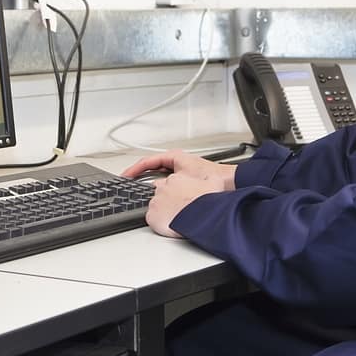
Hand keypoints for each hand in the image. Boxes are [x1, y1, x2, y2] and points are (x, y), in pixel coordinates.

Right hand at [121, 150, 236, 191]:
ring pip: (158, 177)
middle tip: (126, 185)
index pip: (147, 161)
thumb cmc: (214, 177)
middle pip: (150, 169)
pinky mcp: (185, 180)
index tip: (124, 177)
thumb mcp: (184, 178)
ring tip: (137, 192)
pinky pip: (166, 184)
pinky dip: (159, 189)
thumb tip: (153, 188)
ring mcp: (180, 171)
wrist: (231, 183)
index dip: (133, 170)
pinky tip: (157, 198)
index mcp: (174, 157)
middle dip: (138, 177)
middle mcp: (176, 162)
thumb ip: (166, 183)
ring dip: (148, 184)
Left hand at [145, 171, 224, 237]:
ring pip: (156, 206)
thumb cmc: (207, 202)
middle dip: (169, 201)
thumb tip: (214, 178)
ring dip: (163, 212)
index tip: (182, 198)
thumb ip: (211, 178)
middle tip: (179, 209)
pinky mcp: (151, 216)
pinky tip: (169, 225)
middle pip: (161, 194)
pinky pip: (152, 219)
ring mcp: (156, 202)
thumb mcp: (215, 183)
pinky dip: (158, 222)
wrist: (201, 217)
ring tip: (175, 218)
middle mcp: (163, 188)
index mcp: (176, 179)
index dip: (177, 192)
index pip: (170, 183)